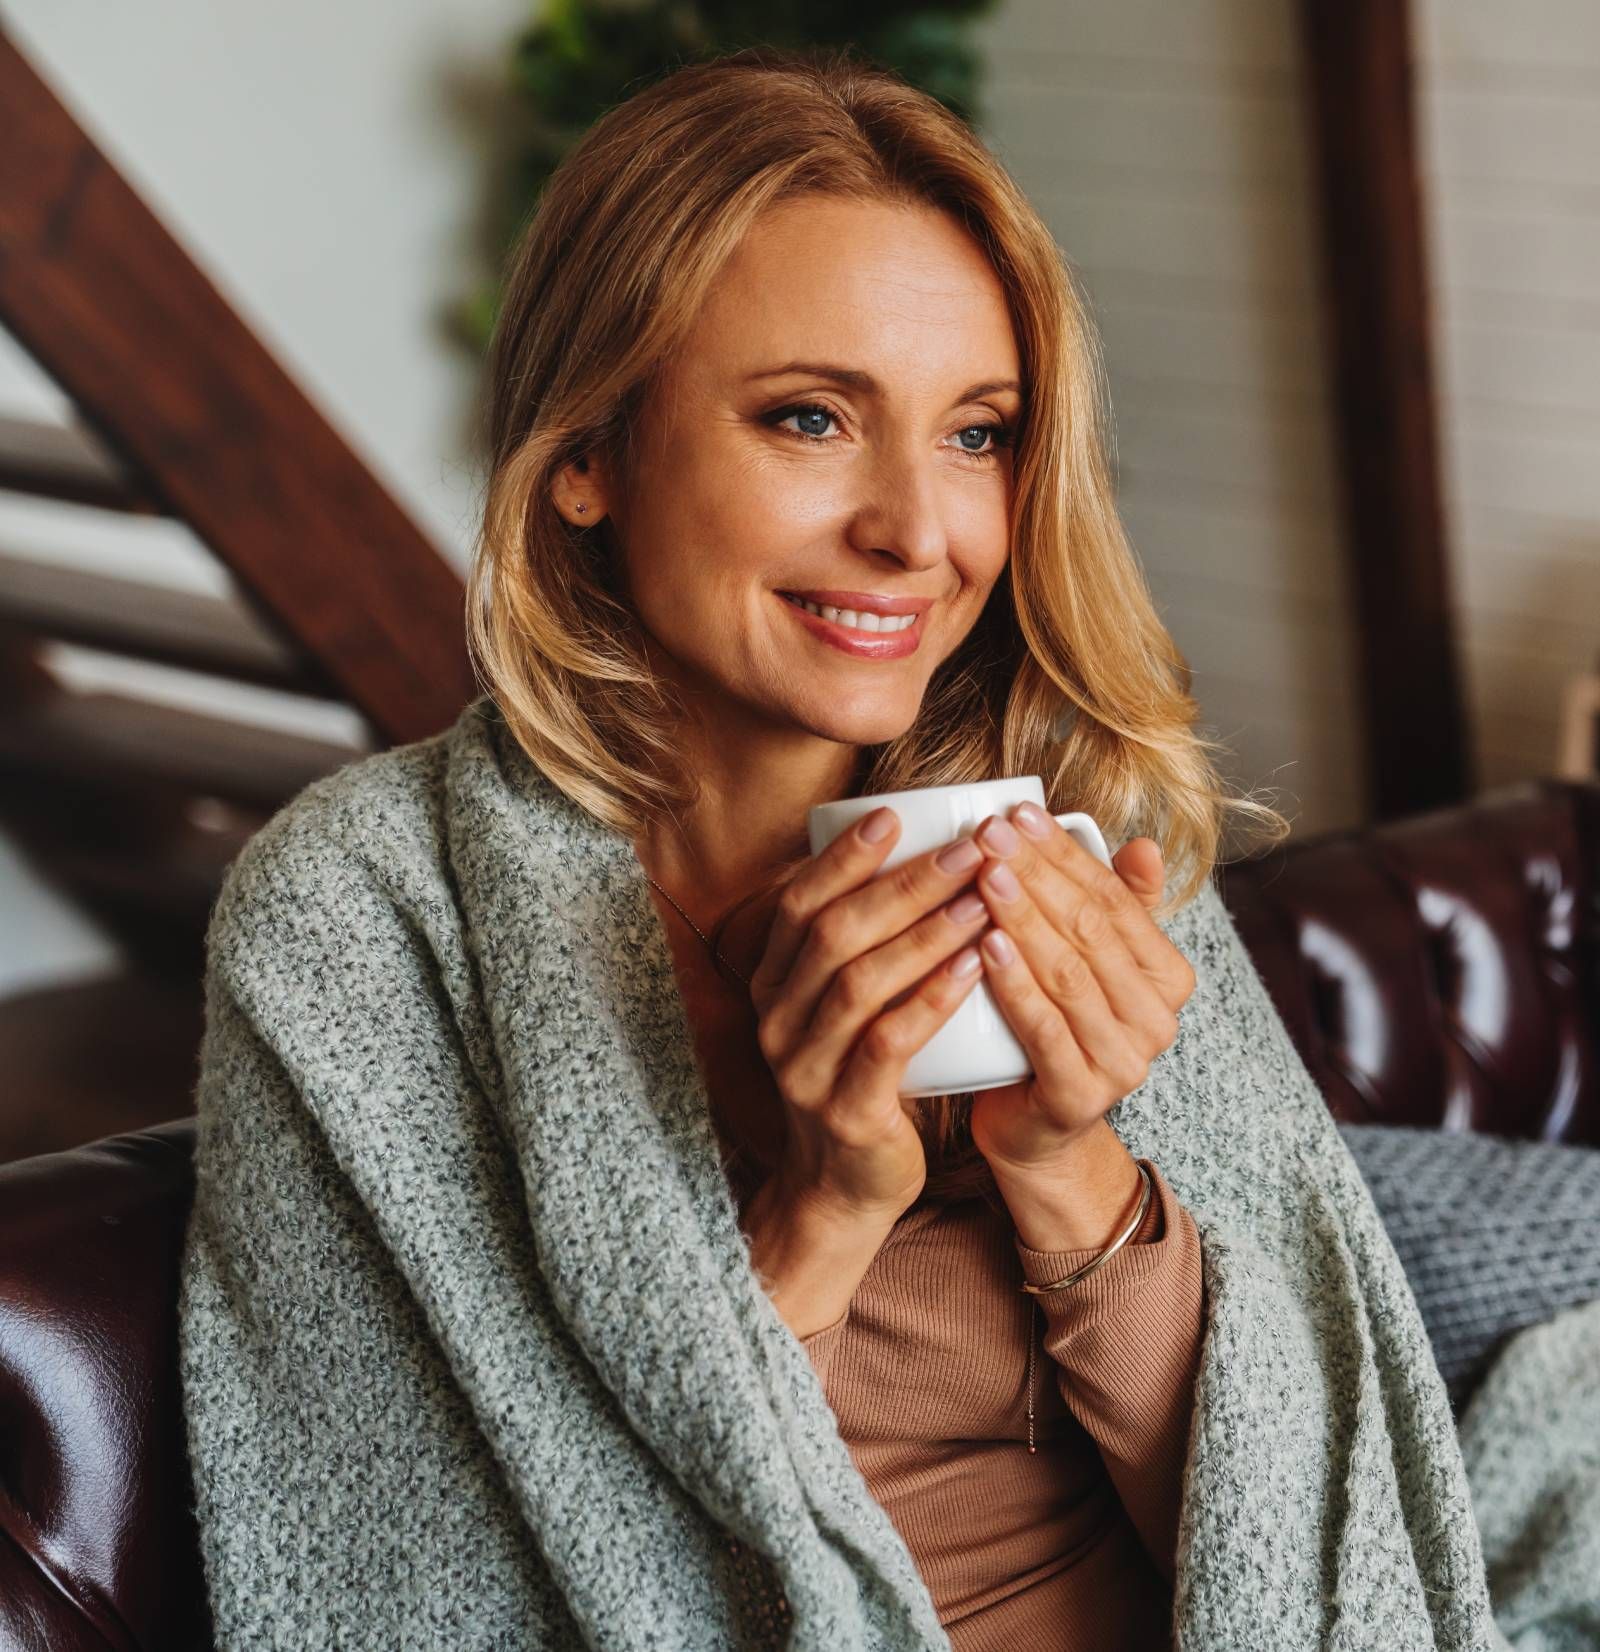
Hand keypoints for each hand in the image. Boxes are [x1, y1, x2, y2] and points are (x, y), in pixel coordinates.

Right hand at [747, 807, 993, 1223]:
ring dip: (925, 933)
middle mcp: (777, 1018)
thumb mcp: (846, 1005)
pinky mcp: (844, 1110)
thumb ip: (863, 943)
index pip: (798, 903)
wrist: (845, 1186)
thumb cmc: (863, 1075)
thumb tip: (914, 854)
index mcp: (774, 982)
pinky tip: (974, 966)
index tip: (894, 815)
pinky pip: (887, 1043)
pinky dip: (932, 998)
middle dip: (903, 884)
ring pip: (859, 982)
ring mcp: (804, 1066)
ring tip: (981, 898)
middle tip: (967, 849)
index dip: (843, 856)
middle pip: (834, 933)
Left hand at [964, 804, 1195, 1181]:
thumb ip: (1115, 905)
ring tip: (983, 876)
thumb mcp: (1086, 961)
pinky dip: (1015, 984)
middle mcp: (1157, 1020)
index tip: (1017, 813)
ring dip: (1023, 919)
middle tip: (989, 835)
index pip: (1114, 899)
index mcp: (1167, 977)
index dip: (1064, 853)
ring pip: (1069, 974)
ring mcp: (1124, 1062)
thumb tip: (1143, 843)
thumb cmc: (1054, 1024)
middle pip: (1090, 930)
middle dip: (1036, 875)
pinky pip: (1045, 1029)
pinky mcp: (1081, 1096)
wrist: (1033, 1127)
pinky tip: (985, 945)